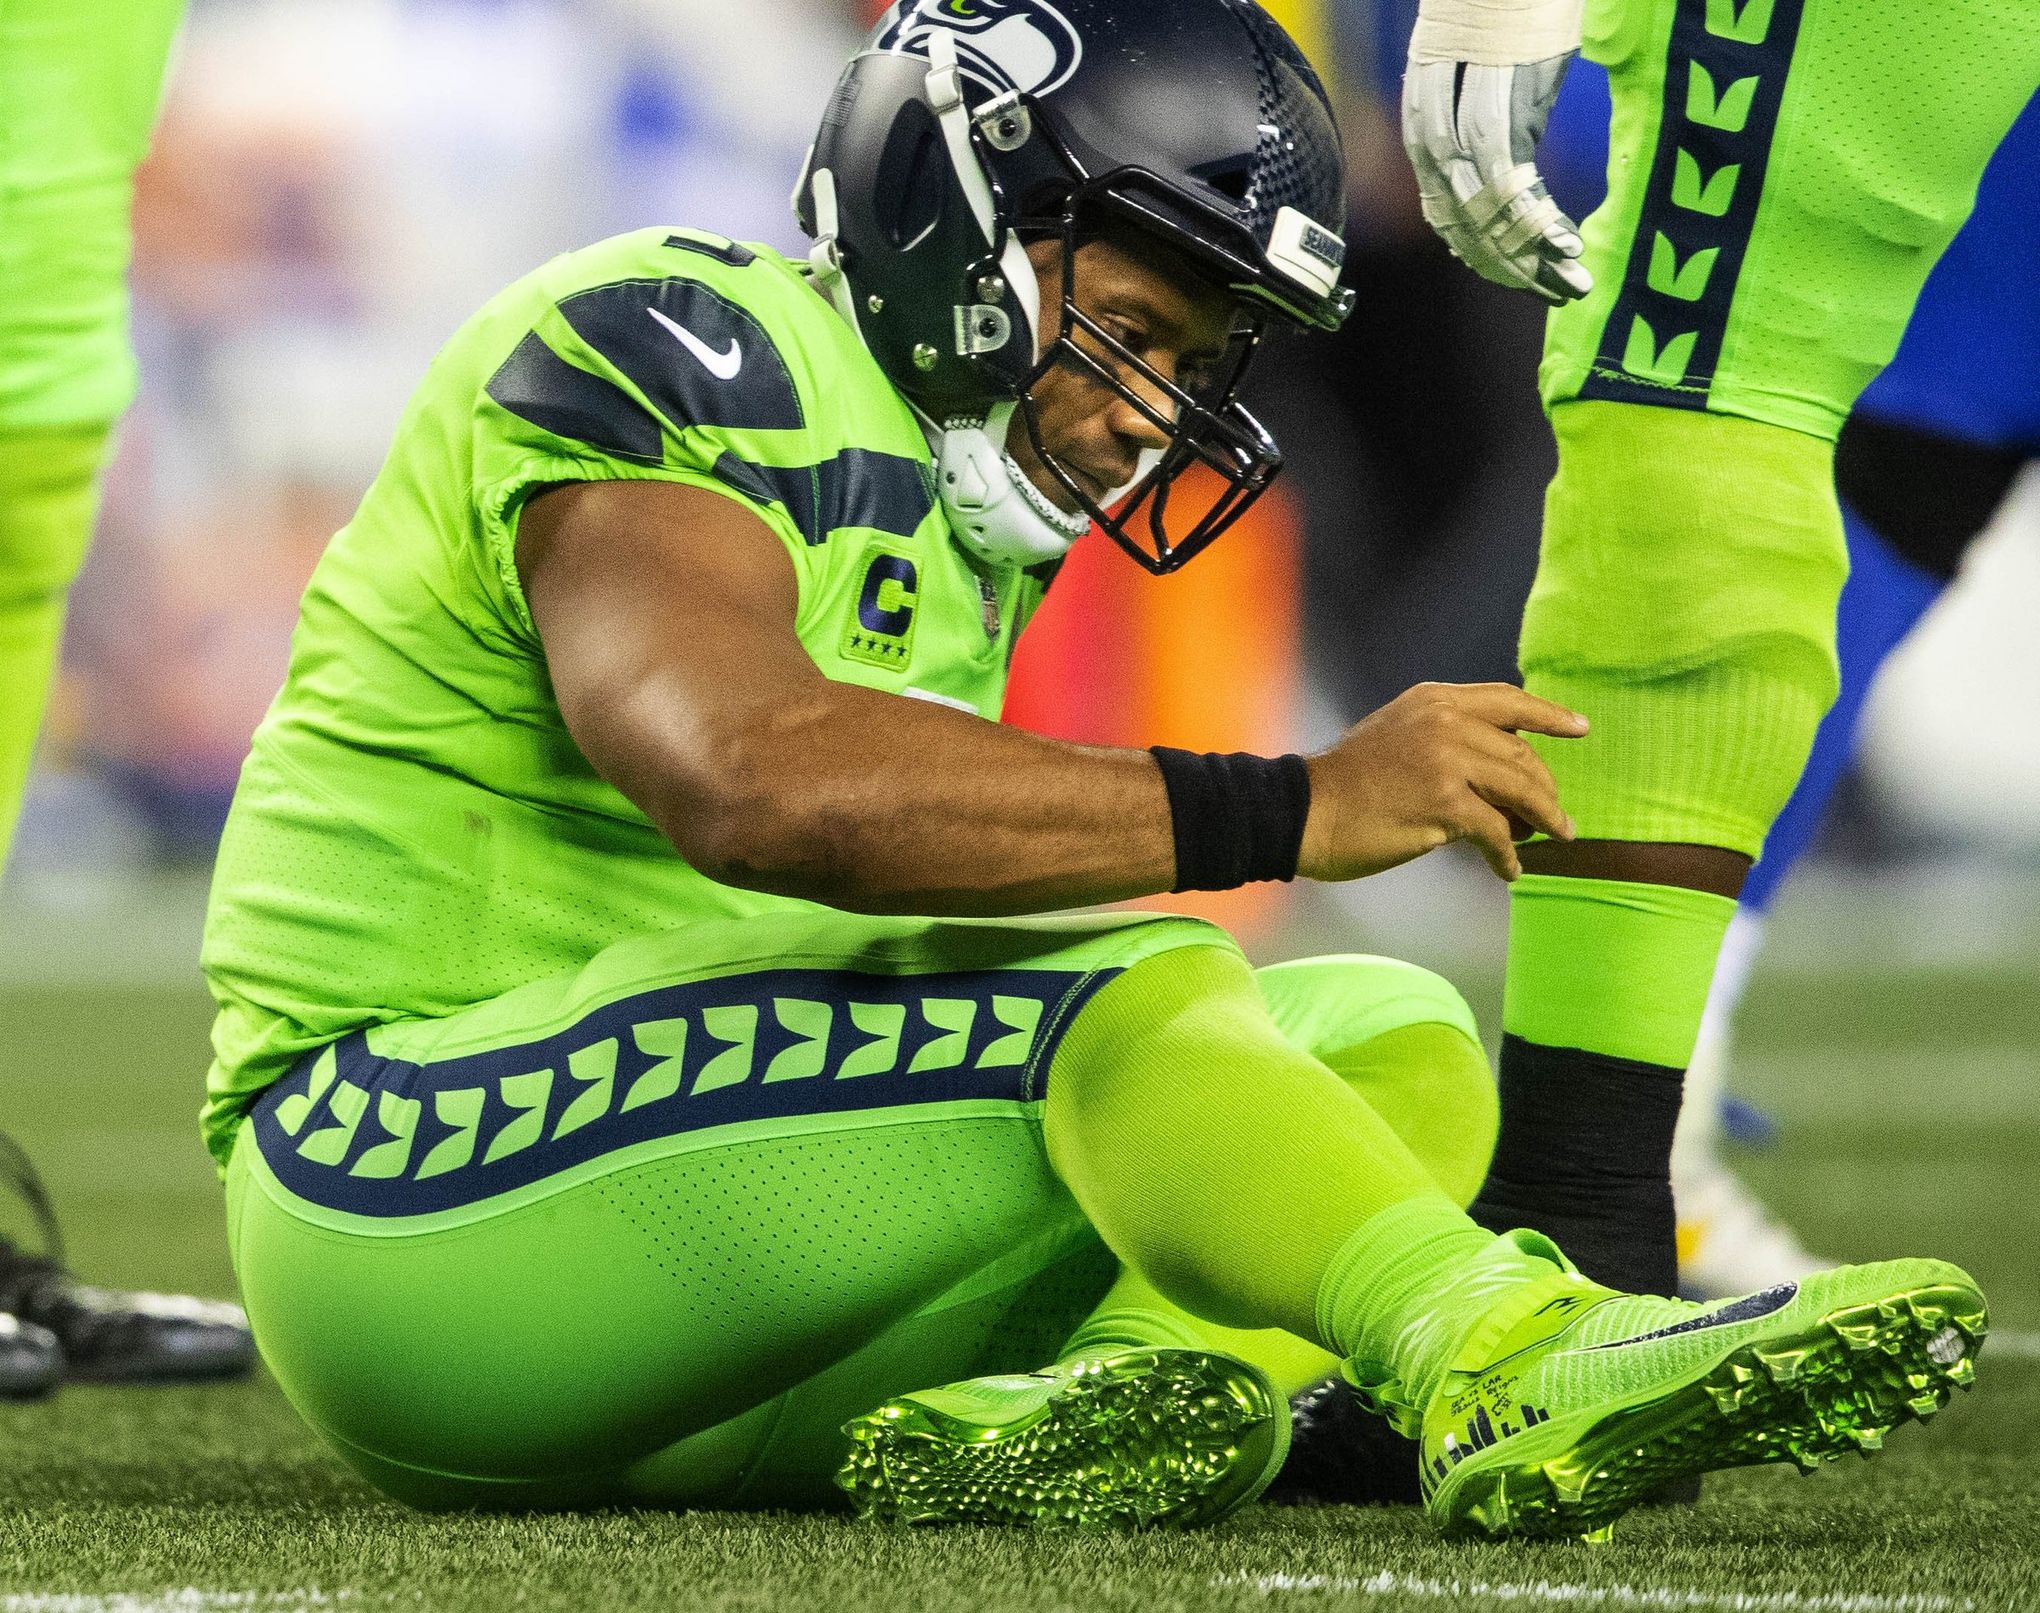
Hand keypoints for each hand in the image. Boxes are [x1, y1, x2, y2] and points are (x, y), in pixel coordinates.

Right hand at [1299, 683, 1587, 882]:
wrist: (1304, 811)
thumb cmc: (1345, 785)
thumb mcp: (1397, 736)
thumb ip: (1440, 738)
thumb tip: (1497, 774)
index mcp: (1434, 700)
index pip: (1507, 700)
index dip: (1549, 715)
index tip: (1581, 728)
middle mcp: (1445, 722)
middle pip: (1521, 752)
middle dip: (1545, 788)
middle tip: (1556, 817)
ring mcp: (1447, 760)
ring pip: (1521, 789)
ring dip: (1543, 820)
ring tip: (1553, 840)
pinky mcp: (1445, 802)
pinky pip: (1497, 831)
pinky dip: (1508, 854)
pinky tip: (1508, 869)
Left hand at [1402, 53, 1591, 303]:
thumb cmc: (1513, 7)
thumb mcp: (1494, 74)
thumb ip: (1490, 123)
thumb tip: (1513, 182)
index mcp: (1425, 120)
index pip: (1444, 210)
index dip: (1483, 254)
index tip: (1522, 280)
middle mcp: (1433, 121)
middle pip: (1461, 217)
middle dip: (1509, 266)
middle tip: (1556, 294)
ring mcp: (1462, 109)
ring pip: (1482, 206)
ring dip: (1528, 253)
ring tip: (1570, 279)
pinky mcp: (1498, 95)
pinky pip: (1508, 176)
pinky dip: (1534, 217)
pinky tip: (1564, 241)